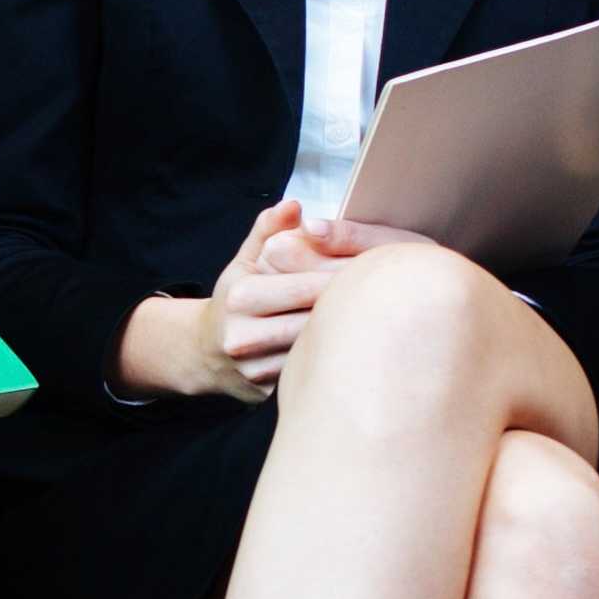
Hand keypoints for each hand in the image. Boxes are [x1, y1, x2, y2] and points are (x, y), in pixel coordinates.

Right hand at [115, 201, 382, 399]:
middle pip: (315, 319)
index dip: (344, 277)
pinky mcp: (268, 394)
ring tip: (385, 320)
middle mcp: (243, 336)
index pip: (306, 285)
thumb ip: (269, 230)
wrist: (204, 354)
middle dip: (353, 307)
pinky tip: (362, 349)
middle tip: (393, 295)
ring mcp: (255, 369)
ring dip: (351, 336)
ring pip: (317, 351)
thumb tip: (295, 205)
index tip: (378, 269)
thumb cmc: (235, 300)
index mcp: (240, 297)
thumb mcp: (244, 261)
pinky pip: (312, 373)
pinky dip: (338, 360)